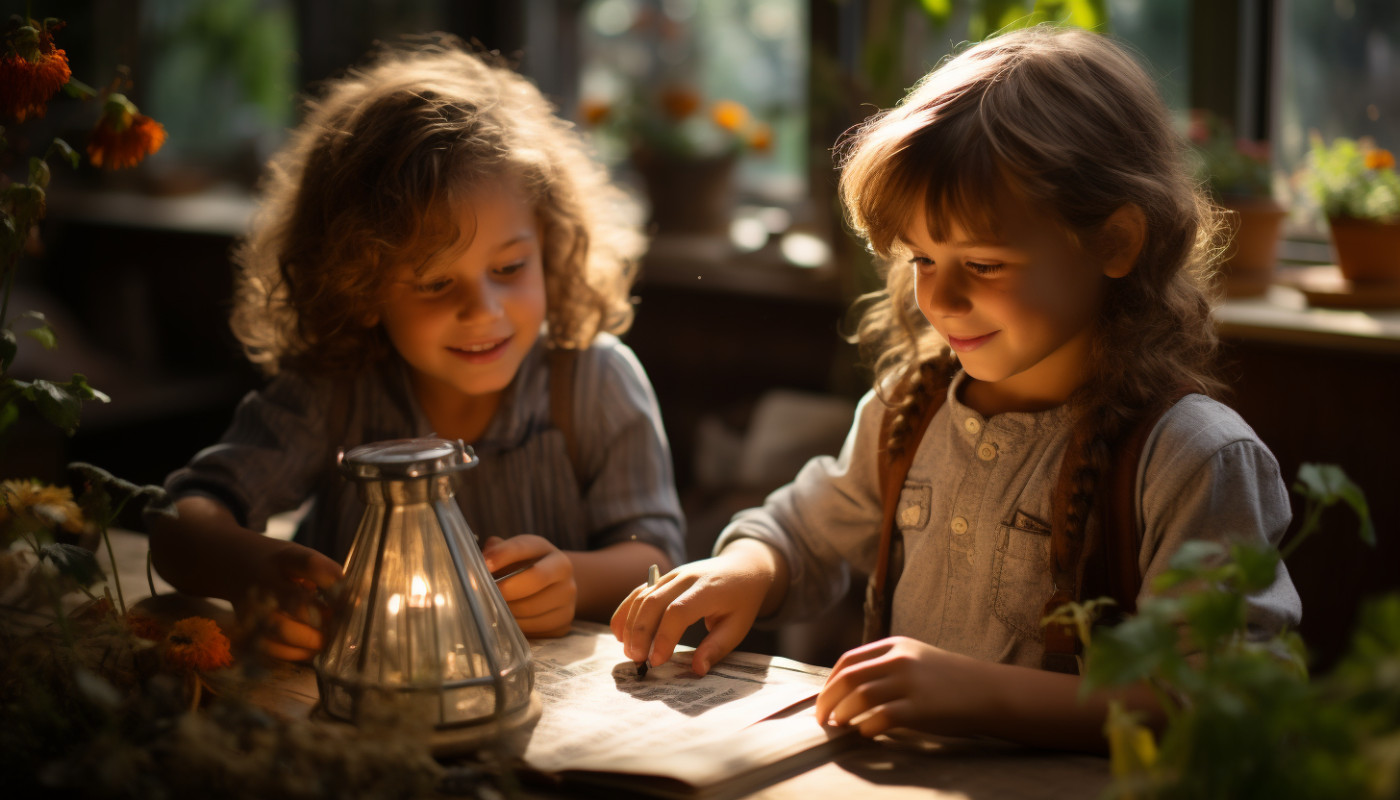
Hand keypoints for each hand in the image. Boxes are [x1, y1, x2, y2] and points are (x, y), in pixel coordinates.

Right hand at [238, 540, 342, 661]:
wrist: (234, 565)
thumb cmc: (281, 565)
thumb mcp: (303, 558)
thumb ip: (328, 576)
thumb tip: (355, 603)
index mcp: (284, 558)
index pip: (310, 564)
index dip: (333, 583)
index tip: (353, 599)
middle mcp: (264, 580)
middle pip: (294, 603)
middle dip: (322, 621)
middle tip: (339, 630)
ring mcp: (251, 605)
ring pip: (280, 630)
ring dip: (310, 642)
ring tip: (327, 642)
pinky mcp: (245, 627)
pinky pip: (268, 649)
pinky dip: (293, 654)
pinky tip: (309, 651)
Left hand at [483, 535, 575, 636]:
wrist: (554, 588)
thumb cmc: (525, 570)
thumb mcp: (515, 555)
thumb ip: (497, 552)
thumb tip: (478, 561)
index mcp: (547, 548)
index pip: (524, 548)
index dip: (502, 555)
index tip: (484, 564)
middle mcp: (564, 571)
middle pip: (534, 579)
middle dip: (505, 588)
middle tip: (484, 594)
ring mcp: (568, 599)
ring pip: (531, 608)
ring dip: (507, 610)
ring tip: (492, 607)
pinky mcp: (563, 623)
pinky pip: (534, 629)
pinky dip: (516, 627)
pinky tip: (507, 620)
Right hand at [609, 549, 774, 675]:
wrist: (742, 567)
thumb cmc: (741, 600)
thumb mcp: (739, 626)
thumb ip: (717, 647)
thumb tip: (698, 670)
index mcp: (708, 589)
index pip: (679, 611)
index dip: (665, 637)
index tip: (658, 661)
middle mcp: (686, 578)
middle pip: (654, 602)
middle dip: (641, 633)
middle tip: (638, 660)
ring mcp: (672, 575)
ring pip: (642, 597)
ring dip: (631, 625)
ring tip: (630, 652)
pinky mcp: (663, 578)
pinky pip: (638, 592)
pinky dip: (625, 611)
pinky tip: (620, 633)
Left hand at [815, 636, 987, 737]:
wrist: (990, 691)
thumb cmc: (950, 680)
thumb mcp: (917, 659)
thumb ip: (887, 667)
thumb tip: (850, 689)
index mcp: (895, 646)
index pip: (848, 661)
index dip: (829, 682)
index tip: (823, 699)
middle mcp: (900, 660)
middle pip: (848, 678)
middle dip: (827, 700)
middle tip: (822, 718)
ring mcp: (910, 683)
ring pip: (860, 697)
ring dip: (843, 713)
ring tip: (838, 726)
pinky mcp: (921, 708)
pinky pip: (882, 718)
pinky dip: (867, 727)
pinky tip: (866, 733)